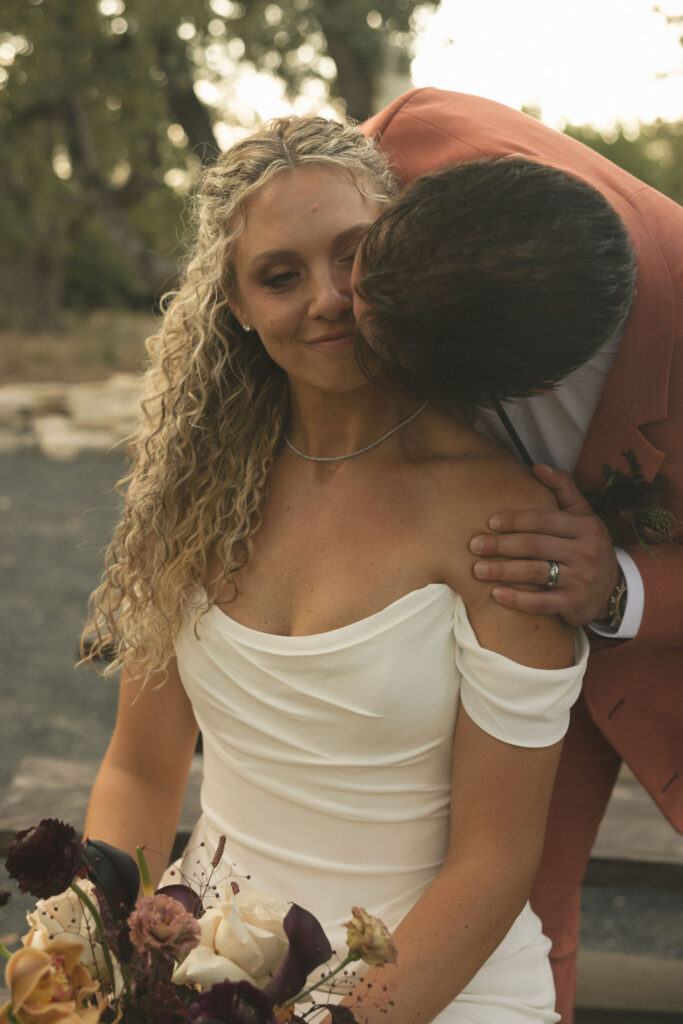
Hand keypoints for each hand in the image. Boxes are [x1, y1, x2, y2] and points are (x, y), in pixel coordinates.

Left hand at [469, 463, 620, 625]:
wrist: (613, 589)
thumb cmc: (587, 545)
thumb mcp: (583, 515)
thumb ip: (562, 488)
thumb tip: (537, 465)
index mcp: (586, 527)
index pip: (544, 519)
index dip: (515, 520)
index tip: (490, 523)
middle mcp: (586, 552)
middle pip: (534, 545)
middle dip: (500, 545)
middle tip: (474, 545)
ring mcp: (581, 580)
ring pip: (534, 573)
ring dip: (502, 571)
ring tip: (478, 569)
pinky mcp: (574, 605)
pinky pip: (540, 602)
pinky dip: (516, 599)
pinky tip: (495, 594)